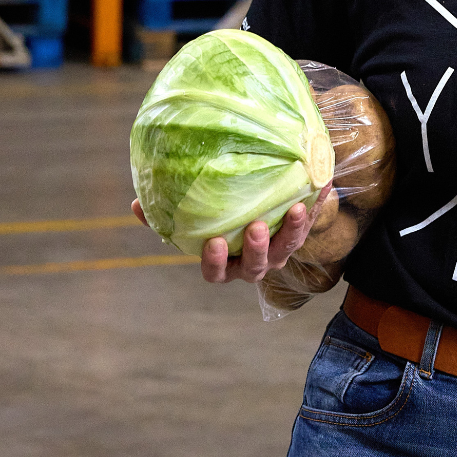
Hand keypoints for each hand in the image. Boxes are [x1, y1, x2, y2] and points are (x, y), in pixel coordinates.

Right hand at [130, 188, 330, 283]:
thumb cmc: (216, 224)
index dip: (216, 262)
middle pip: (256, 265)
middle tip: (256, 227)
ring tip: (295, 209)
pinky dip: (316, 205)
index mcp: (224, 264)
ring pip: (287, 248)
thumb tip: (135, 203)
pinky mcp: (299, 234)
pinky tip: (321, 184)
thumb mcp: (191, 223)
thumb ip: (164, 217)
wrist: (259, 214)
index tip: (213, 243)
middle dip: (256, 248)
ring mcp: (278, 252)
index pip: (217, 272)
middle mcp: (252, 264)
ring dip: (292, 230)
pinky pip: (310, 222)